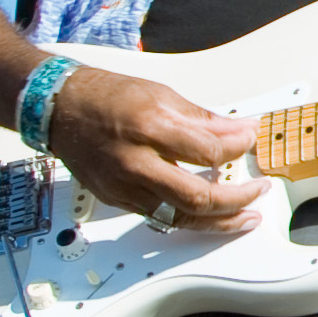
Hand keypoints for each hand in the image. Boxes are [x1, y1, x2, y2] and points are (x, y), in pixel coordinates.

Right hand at [49, 68, 267, 232]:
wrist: (58, 109)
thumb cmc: (105, 96)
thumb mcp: (161, 94)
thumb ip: (203, 119)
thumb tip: (238, 130)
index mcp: (149, 127)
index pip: (208, 151)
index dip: (238, 148)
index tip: (251, 140)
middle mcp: (136, 162)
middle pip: (198, 197)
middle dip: (238, 199)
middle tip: (259, 190)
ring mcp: (125, 186)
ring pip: (182, 218)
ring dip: (219, 222)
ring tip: (245, 216)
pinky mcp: (118, 200)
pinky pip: (162, 217)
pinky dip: (190, 218)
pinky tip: (209, 213)